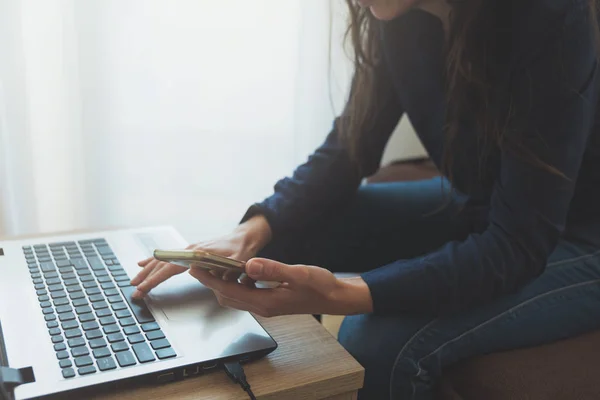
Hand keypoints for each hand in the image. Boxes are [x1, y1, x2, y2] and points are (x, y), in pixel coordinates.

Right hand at [130, 215, 271, 298]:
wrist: (243, 238)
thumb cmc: (241, 252)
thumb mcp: (236, 263)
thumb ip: (223, 270)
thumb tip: (205, 276)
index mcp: (197, 254)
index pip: (170, 268)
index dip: (155, 279)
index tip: (143, 289)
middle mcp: (189, 249)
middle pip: (162, 265)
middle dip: (146, 278)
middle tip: (134, 291)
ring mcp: (188, 249)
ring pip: (163, 260)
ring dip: (147, 271)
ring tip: (134, 280)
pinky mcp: (189, 251)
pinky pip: (168, 257)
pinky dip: (154, 261)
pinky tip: (144, 264)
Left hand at [189, 257, 373, 316]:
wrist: (336, 298)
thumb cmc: (321, 287)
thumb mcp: (299, 274)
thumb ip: (273, 270)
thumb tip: (249, 266)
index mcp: (266, 302)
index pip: (229, 291)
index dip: (210, 280)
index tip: (195, 268)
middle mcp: (262, 306)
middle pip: (227, 296)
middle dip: (210, 282)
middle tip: (197, 265)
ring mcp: (266, 305)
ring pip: (235, 296)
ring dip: (222, 283)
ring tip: (212, 267)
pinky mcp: (270, 301)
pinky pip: (246, 294)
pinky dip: (236, 284)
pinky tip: (240, 272)